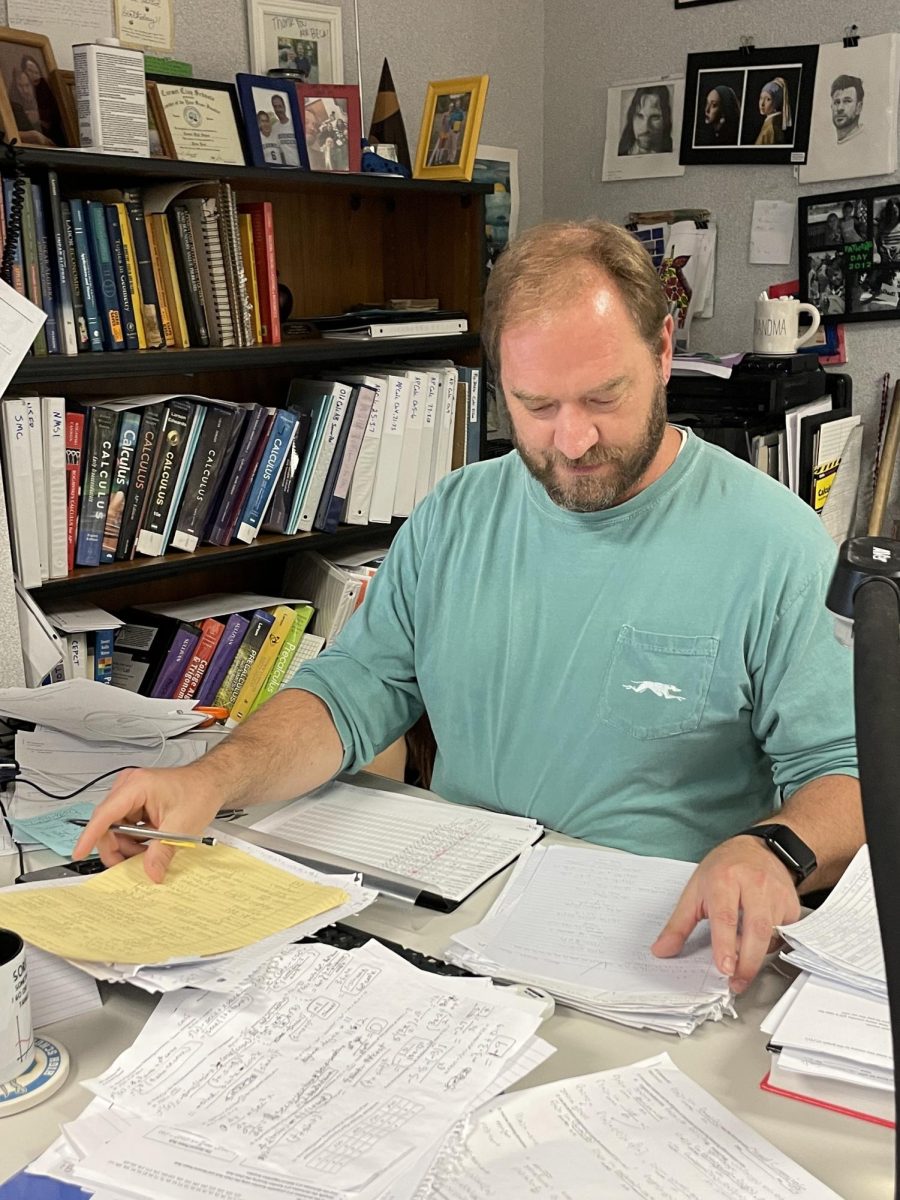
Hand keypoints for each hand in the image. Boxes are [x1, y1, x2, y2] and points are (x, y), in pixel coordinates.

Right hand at [72, 765, 220, 882]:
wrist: (211, 783)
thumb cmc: (200, 791)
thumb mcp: (182, 826)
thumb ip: (162, 852)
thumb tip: (150, 872)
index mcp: (137, 786)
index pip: (105, 814)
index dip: (90, 836)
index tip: (79, 853)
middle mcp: (129, 786)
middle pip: (107, 825)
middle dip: (119, 848)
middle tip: (133, 864)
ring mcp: (131, 794)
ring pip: (115, 829)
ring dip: (128, 845)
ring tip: (149, 851)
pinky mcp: (135, 802)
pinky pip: (124, 826)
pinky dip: (134, 839)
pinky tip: (149, 844)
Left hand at [651, 836, 801, 992]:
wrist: (760, 849)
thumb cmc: (724, 869)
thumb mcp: (695, 890)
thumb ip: (678, 924)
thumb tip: (662, 950)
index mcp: (725, 879)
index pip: (726, 916)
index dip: (725, 944)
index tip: (724, 968)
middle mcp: (754, 884)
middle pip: (756, 929)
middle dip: (747, 961)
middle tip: (736, 982)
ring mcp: (777, 894)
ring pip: (772, 934)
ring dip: (758, 956)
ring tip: (743, 969)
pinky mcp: (792, 904)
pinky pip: (784, 933)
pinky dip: (770, 945)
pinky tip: (758, 945)